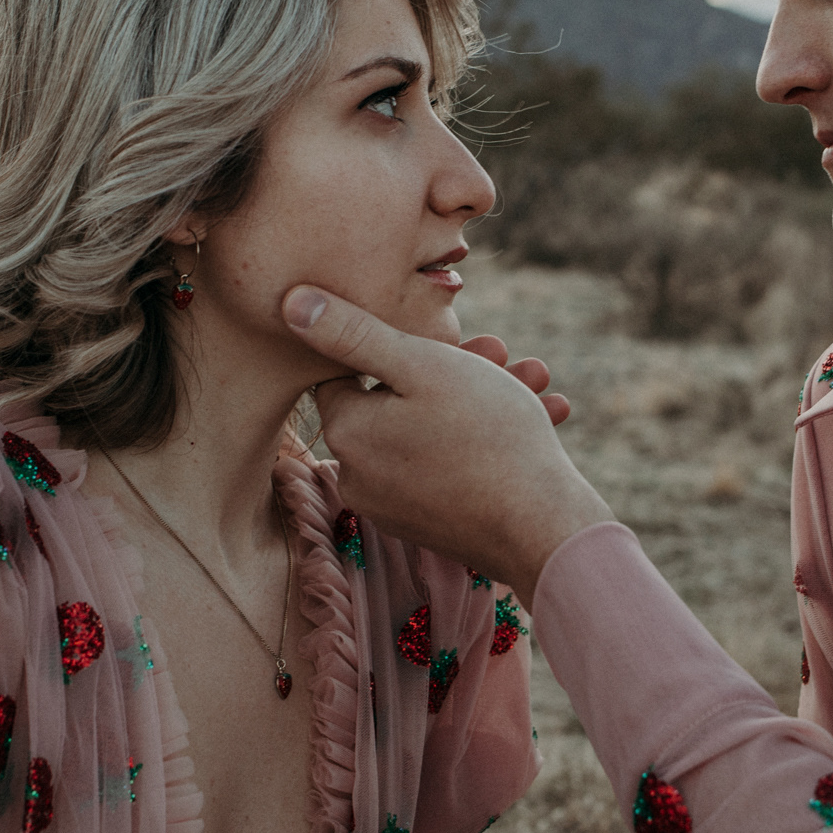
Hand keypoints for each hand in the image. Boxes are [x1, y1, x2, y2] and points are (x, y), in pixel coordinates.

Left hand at [286, 285, 611, 603]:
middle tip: (502, 352)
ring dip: (481, 400)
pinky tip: (537, 416)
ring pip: (430, 431)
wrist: (542, 529)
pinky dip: (482, 441)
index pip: (346, 370)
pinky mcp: (428, 523)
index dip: (397, 346)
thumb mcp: (420, 365)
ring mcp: (393, 505)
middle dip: (454, 370)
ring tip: (533, 379)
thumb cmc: (485, 436)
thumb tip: (289, 303)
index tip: (443, 338)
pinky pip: (447, 466)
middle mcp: (358, 475)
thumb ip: (353, 333)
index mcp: (347, 431)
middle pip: (396, 400)